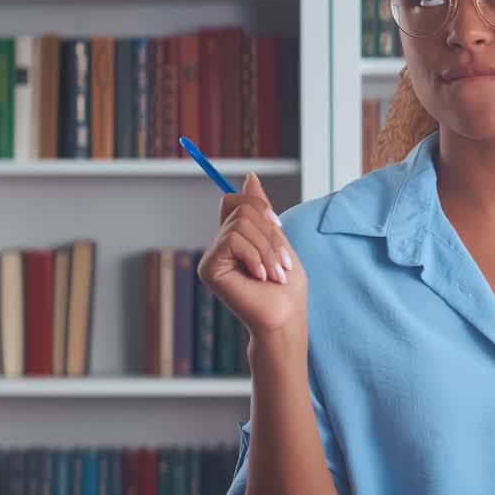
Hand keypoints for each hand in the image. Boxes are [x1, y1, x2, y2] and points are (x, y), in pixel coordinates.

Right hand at [197, 173, 306, 341]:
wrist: (285, 317)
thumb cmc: (287, 286)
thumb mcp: (278, 240)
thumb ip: (261, 211)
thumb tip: (250, 178)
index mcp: (235, 238)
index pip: (235, 201)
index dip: (258, 207)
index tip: (277, 225)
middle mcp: (219, 245)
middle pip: (239, 208)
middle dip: (269, 233)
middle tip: (281, 262)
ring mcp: (212, 257)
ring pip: (239, 223)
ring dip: (266, 248)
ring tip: (274, 273)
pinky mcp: (208, 268)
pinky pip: (232, 240)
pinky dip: (255, 257)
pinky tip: (260, 277)